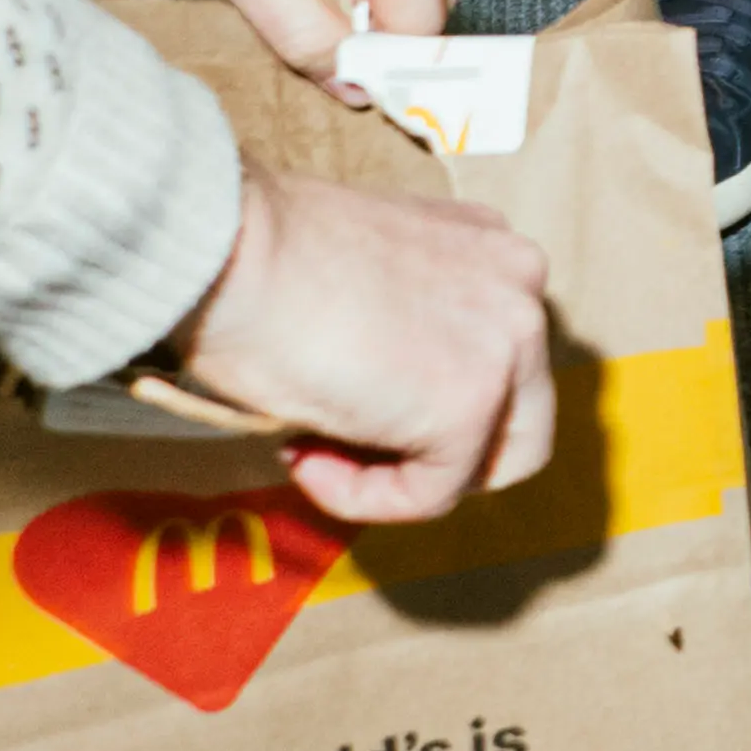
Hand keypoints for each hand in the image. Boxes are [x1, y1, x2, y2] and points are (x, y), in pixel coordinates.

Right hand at [159, 166, 557, 525]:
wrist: (231, 253)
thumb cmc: (261, 258)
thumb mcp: (365, 278)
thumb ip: (402, 324)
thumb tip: (383, 391)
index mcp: (494, 252)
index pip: (495, 357)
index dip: (419, 397)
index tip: (343, 395)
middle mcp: (520, 290)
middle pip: (513, 414)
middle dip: (431, 448)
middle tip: (342, 441)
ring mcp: (507, 347)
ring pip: (484, 462)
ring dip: (399, 476)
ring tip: (315, 448)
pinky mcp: (469, 406)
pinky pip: (430, 494)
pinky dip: (363, 498)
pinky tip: (304, 456)